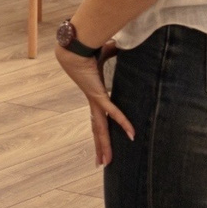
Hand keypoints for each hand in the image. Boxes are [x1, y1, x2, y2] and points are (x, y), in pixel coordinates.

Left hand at [55, 41, 132, 165]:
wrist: (74, 47)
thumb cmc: (87, 49)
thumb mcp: (104, 54)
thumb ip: (113, 53)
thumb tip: (121, 43)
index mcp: (94, 96)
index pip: (98, 119)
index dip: (101, 132)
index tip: (101, 143)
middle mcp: (93, 102)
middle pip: (97, 130)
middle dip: (99, 147)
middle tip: (101, 163)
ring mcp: (94, 100)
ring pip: (101, 128)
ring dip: (104, 146)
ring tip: (106, 162)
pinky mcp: (97, 95)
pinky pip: (112, 112)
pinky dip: (122, 122)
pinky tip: (131, 134)